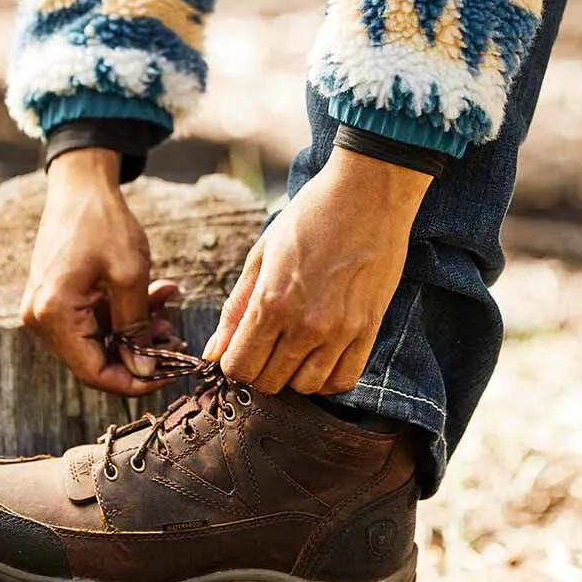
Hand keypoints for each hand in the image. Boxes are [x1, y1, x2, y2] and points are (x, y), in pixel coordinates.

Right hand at [21, 149, 181, 395]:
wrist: (81, 185)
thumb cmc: (104, 224)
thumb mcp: (130, 277)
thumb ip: (136, 328)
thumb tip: (144, 371)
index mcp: (54, 315)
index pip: (93, 373)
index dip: (134, 381)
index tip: (170, 374)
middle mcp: (42, 318)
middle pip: (97, 359)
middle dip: (141, 354)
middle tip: (177, 342)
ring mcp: (48, 308)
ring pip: (102, 340)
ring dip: (139, 331)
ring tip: (170, 313)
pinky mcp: (60, 298)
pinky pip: (98, 320)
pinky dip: (128, 313)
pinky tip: (159, 294)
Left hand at [204, 147, 431, 394]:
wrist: (369, 194)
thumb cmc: (310, 216)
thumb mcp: (262, 254)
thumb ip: (235, 309)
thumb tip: (213, 353)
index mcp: (271, 302)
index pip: (240, 367)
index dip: (234, 363)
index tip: (242, 348)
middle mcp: (306, 325)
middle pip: (270, 382)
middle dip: (260, 370)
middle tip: (267, 345)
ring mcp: (341, 332)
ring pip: (306, 387)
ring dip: (294, 375)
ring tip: (295, 348)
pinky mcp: (368, 331)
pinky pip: (344, 380)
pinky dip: (328, 378)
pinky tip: (321, 356)